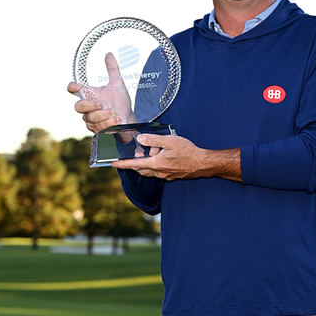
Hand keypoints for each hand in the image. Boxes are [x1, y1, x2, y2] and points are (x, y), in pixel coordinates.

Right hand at [67, 52, 135, 133]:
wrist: (128, 118)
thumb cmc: (120, 102)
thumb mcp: (118, 84)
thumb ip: (112, 69)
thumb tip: (109, 53)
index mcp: (89, 95)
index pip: (74, 90)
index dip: (72, 88)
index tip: (76, 86)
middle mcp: (88, 107)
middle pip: (78, 107)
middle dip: (88, 105)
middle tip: (100, 103)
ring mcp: (91, 119)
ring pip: (90, 118)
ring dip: (103, 115)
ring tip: (115, 112)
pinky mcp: (97, 130)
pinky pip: (98, 127)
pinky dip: (109, 123)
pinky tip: (118, 120)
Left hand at [112, 134, 241, 181]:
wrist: (203, 164)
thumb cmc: (188, 152)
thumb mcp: (170, 141)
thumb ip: (154, 140)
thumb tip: (140, 139)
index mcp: (156, 164)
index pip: (134, 164)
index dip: (122, 164)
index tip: (112, 165)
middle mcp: (159, 172)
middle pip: (141, 169)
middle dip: (135, 162)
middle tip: (134, 154)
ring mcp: (165, 176)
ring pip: (150, 171)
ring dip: (146, 163)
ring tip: (150, 152)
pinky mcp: (172, 176)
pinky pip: (158, 172)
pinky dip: (155, 165)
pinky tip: (161, 158)